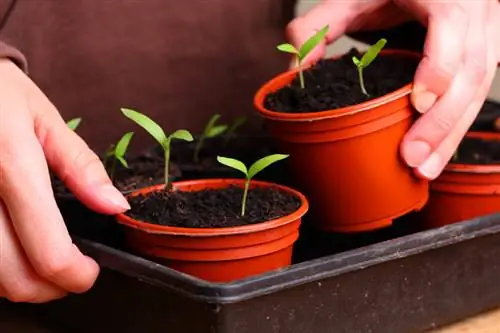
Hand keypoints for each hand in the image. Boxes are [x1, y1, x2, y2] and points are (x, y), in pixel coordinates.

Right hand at [0, 59, 129, 302]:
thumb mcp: (44, 118)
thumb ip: (81, 166)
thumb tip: (115, 206)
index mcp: (12, 166)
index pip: (48, 252)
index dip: (76, 275)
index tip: (89, 270)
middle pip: (14, 279)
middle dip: (51, 289)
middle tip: (70, 273)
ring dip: (20, 283)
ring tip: (42, 262)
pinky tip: (10, 249)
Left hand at [287, 0, 499, 179]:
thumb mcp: (349, 0)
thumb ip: (317, 27)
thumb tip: (295, 70)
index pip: (451, 28)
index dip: (439, 68)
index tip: (417, 104)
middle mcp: (474, 13)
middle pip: (470, 72)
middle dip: (443, 122)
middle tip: (413, 159)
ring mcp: (485, 34)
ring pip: (478, 90)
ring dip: (452, 134)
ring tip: (425, 169)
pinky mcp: (484, 54)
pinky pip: (477, 93)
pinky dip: (456, 126)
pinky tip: (437, 152)